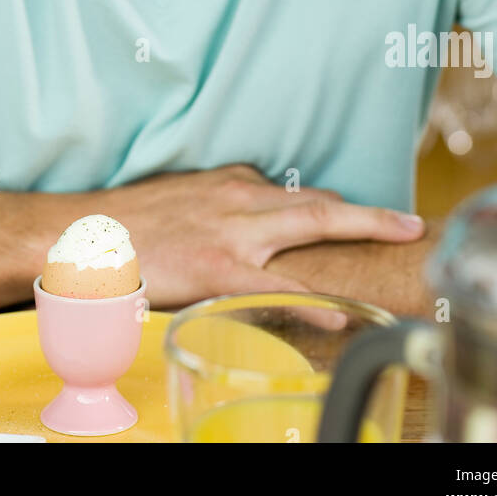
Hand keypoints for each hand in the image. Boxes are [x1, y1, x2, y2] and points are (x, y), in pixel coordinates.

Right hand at [94, 163, 424, 309]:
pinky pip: (276, 284)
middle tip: (411, 222)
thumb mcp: (183, 196)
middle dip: (370, 212)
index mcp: (231, 183)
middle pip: (319, 203)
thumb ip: (221, 203)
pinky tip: (340, 312)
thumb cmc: (130, 221)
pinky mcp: (217, 268)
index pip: (295, 194)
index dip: (335, 208)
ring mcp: (233, 232)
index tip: (364, 217)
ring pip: (312, 224)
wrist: (85, 234)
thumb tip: (249, 214)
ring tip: (401, 239)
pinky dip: (313, 298)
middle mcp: (241, 199)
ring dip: (362, 229)